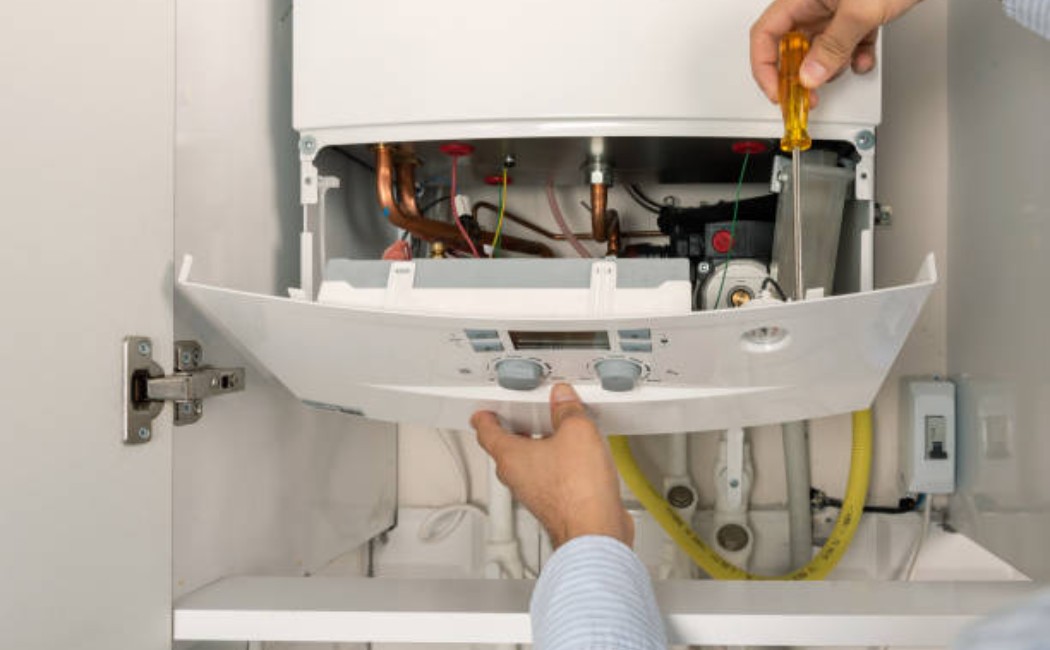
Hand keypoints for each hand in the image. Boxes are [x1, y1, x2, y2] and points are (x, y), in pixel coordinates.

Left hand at [471, 383, 632, 548]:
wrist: (594, 531)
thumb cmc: (578, 492)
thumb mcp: (577, 432)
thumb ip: (567, 410)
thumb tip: (563, 399)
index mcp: (511, 457)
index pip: (487, 433)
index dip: (484, 418)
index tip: (483, 413)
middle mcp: (518, 478)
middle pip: (507, 450)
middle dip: (514, 432)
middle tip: (520, 418)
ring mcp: (534, 494)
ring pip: (529, 467)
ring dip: (538, 450)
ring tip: (555, 435)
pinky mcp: (553, 506)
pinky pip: (548, 480)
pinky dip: (556, 467)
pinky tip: (576, 461)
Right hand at [750, 0, 922, 101]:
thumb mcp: (859, 10)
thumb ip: (833, 46)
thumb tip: (810, 75)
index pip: (766, 35)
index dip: (766, 67)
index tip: (779, 92)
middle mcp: (814, 2)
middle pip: (791, 45)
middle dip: (800, 73)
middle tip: (807, 96)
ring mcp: (836, 9)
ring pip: (820, 48)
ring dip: (831, 67)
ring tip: (843, 70)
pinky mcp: (857, 14)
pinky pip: (846, 43)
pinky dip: (854, 57)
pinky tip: (864, 59)